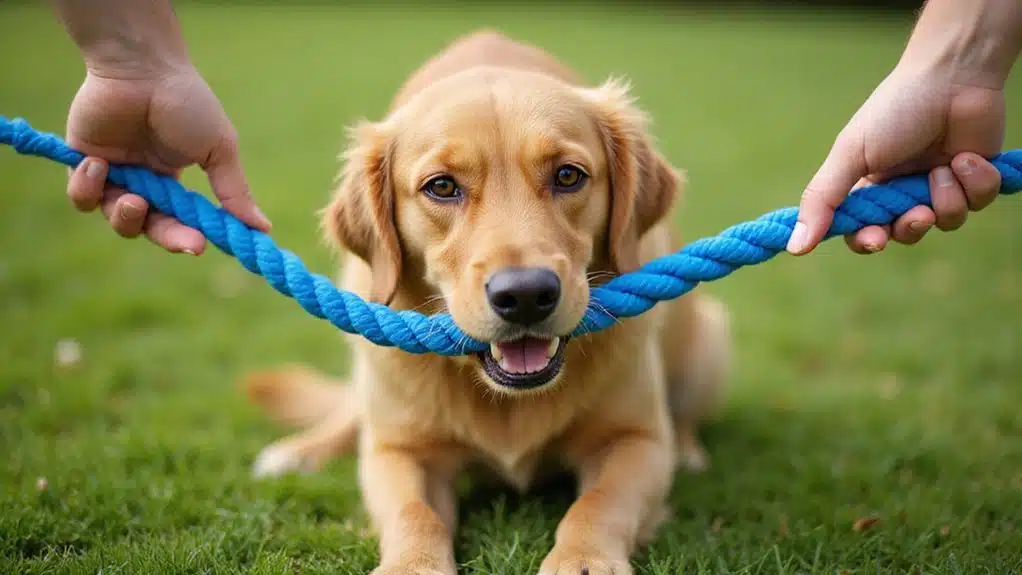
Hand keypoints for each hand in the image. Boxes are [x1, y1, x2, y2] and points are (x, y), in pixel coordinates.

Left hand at [64, 66, 270, 254]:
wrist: (141, 67)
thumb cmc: (186, 103)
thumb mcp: (220, 149)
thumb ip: (235, 191)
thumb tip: (263, 229)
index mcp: (173, 181)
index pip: (179, 222)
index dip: (188, 237)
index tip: (202, 246)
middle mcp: (142, 181)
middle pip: (149, 228)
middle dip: (167, 237)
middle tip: (184, 242)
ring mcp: (112, 173)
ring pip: (113, 218)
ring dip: (125, 217)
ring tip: (134, 199)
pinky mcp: (81, 162)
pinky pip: (81, 197)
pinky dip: (88, 189)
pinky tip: (100, 165)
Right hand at [787, 63, 1003, 255]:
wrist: (952, 77)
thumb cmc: (894, 111)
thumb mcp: (849, 155)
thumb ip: (822, 200)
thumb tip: (794, 248)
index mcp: (869, 184)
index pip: (861, 229)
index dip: (867, 240)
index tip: (874, 239)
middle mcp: (904, 189)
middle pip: (905, 233)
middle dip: (911, 227)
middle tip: (918, 215)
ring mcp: (941, 184)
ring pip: (946, 222)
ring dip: (945, 197)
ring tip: (944, 166)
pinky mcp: (976, 179)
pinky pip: (978, 202)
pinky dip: (974, 182)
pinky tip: (966, 157)